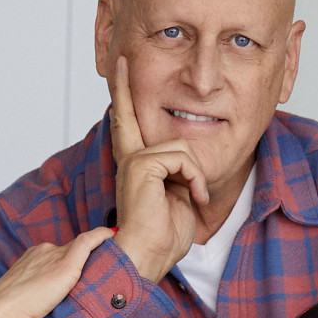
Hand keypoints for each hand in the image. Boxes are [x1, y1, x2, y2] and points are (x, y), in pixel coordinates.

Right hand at [0, 226, 115, 317]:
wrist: (0, 313)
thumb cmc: (9, 312)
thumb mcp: (25, 297)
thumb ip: (40, 291)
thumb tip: (48, 302)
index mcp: (32, 257)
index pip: (57, 255)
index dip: (70, 259)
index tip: (81, 267)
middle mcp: (43, 251)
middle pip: (70, 251)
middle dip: (85, 258)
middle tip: (105, 261)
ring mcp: (54, 256)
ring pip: (80, 249)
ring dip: (97, 251)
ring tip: (114, 253)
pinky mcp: (65, 266)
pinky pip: (87, 243)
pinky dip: (101, 236)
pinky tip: (113, 234)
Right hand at [109, 56, 209, 282]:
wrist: (147, 257)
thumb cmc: (164, 237)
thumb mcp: (180, 198)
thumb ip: (180, 175)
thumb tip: (188, 162)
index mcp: (136, 166)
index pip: (128, 125)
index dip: (124, 96)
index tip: (120, 68)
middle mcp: (129, 159)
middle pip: (128, 113)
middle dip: (125, 85)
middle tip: (120, 60)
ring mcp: (133, 160)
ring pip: (180, 146)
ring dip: (196, 174)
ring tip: (194, 196)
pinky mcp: (141, 165)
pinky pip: (182, 157)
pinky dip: (196, 178)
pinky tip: (193, 197)